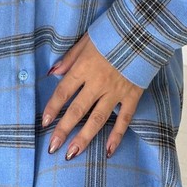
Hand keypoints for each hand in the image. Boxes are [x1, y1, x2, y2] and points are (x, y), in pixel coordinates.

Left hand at [42, 32, 143, 159]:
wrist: (141, 32)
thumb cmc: (111, 34)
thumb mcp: (85, 41)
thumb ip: (69, 58)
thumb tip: (53, 73)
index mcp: (84, 67)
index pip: (64, 91)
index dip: (53, 107)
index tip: (44, 122)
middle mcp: (98, 83)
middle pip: (77, 110)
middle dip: (63, 129)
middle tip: (52, 147)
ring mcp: (116, 91)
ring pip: (97, 119)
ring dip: (84, 138)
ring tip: (72, 153)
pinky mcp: (132, 95)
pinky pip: (124, 120)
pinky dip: (117, 136)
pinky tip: (109, 151)